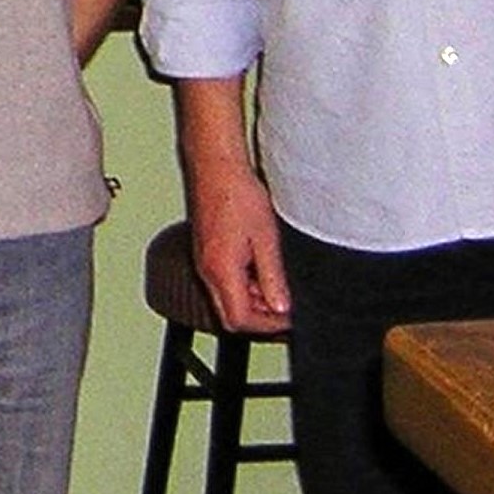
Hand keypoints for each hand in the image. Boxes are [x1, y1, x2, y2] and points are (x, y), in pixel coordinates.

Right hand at [190, 160, 291, 335]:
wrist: (216, 167)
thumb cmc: (238, 195)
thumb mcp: (266, 240)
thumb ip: (273, 278)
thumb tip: (281, 308)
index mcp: (221, 271)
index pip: (239, 320)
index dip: (266, 326)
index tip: (288, 318)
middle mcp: (207, 271)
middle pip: (230, 315)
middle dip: (260, 317)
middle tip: (285, 304)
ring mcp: (204, 263)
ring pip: (228, 299)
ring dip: (253, 300)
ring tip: (277, 281)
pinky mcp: (207, 253)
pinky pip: (224, 282)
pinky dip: (245, 285)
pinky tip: (261, 267)